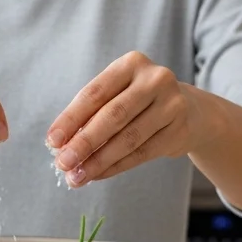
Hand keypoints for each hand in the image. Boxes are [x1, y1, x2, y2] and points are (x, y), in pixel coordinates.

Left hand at [47, 51, 218, 187]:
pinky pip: (142, 153)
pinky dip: (116, 167)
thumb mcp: (117, 95)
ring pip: (128, 138)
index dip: (71, 118)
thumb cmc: (139, 102)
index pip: (95, 93)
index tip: (52, 141)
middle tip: (63, 163)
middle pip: (113, 116)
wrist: (190, 111)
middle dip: (84, 143)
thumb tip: (61, 145)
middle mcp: (155, 79)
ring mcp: (172, 104)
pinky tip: (98, 175)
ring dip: (98, 161)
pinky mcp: (180, 129)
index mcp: (131, 64)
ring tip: (77, 177)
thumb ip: (91, 114)